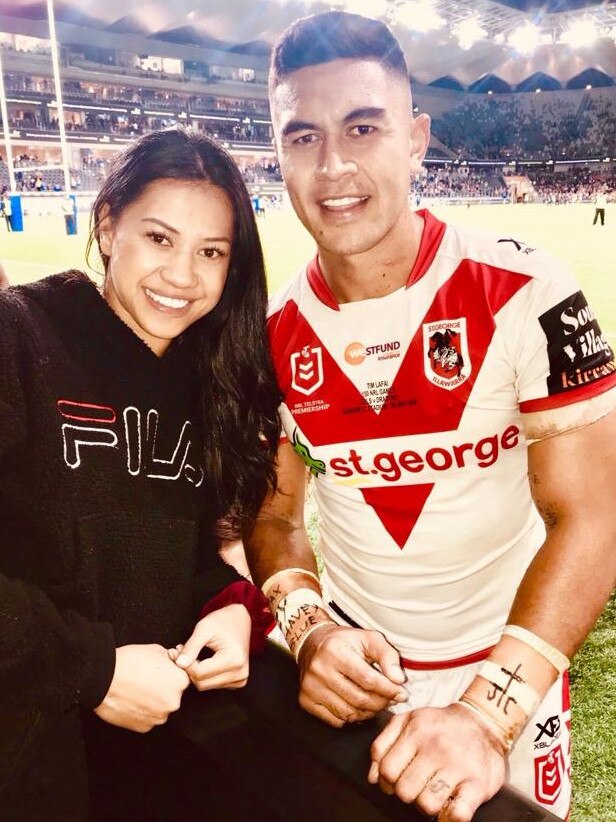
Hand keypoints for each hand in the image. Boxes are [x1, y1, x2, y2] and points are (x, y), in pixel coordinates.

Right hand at [94, 644, 189, 732]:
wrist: (103, 679)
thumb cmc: (130, 662)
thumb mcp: (157, 650)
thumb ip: (171, 659)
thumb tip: (175, 661)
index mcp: (180, 682)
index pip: (182, 678)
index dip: (170, 672)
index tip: (159, 670)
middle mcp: (173, 703)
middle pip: (172, 695)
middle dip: (163, 688)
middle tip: (146, 679)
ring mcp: (158, 717)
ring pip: (160, 708)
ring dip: (153, 701)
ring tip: (136, 690)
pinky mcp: (144, 728)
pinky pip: (148, 718)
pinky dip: (142, 711)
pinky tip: (132, 701)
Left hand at [170, 604, 250, 690]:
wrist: (239, 619)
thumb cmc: (222, 621)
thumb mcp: (204, 628)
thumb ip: (191, 647)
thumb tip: (179, 664)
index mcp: (234, 659)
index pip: (199, 673)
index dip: (184, 663)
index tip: (176, 650)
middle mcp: (240, 673)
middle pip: (202, 683)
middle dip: (188, 669)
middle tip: (180, 651)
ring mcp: (240, 679)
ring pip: (205, 686)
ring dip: (195, 673)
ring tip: (191, 654)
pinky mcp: (238, 681)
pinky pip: (213, 685)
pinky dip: (204, 675)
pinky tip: (202, 661)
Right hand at [297, 624, 407, 726]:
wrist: (312, 644)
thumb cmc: (344, 641)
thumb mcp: (369, 638)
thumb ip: (387, 656)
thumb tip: (399, 680)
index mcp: (334, 651)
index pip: (368, 679)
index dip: (389, 689)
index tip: (402, 693)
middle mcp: (319, 670)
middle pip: (359, 699)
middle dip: (382, 702)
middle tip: (392, 699)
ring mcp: (310, 688)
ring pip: (349, 713)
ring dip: (369, 712)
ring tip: (377, 702)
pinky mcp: (306, 701)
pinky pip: (336, 721)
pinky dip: (352, 717)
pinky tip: (358, 706)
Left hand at [368, 704, 507, 820]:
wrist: (482, 722)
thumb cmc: (440, 725)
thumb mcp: (407, 720)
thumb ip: (383, 744)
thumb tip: (373, 777)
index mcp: (416, 732)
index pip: (387, 770)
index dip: (386, 782)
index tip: (395, 781)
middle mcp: (436, 748)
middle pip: (405, 791)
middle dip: (406, 794)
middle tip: (416, 786)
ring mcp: (458, 766)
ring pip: (427, 805)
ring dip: (427, 804)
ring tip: (433, 792)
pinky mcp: (477, 784)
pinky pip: (458, 814)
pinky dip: (450, 816)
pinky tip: (450, 805)